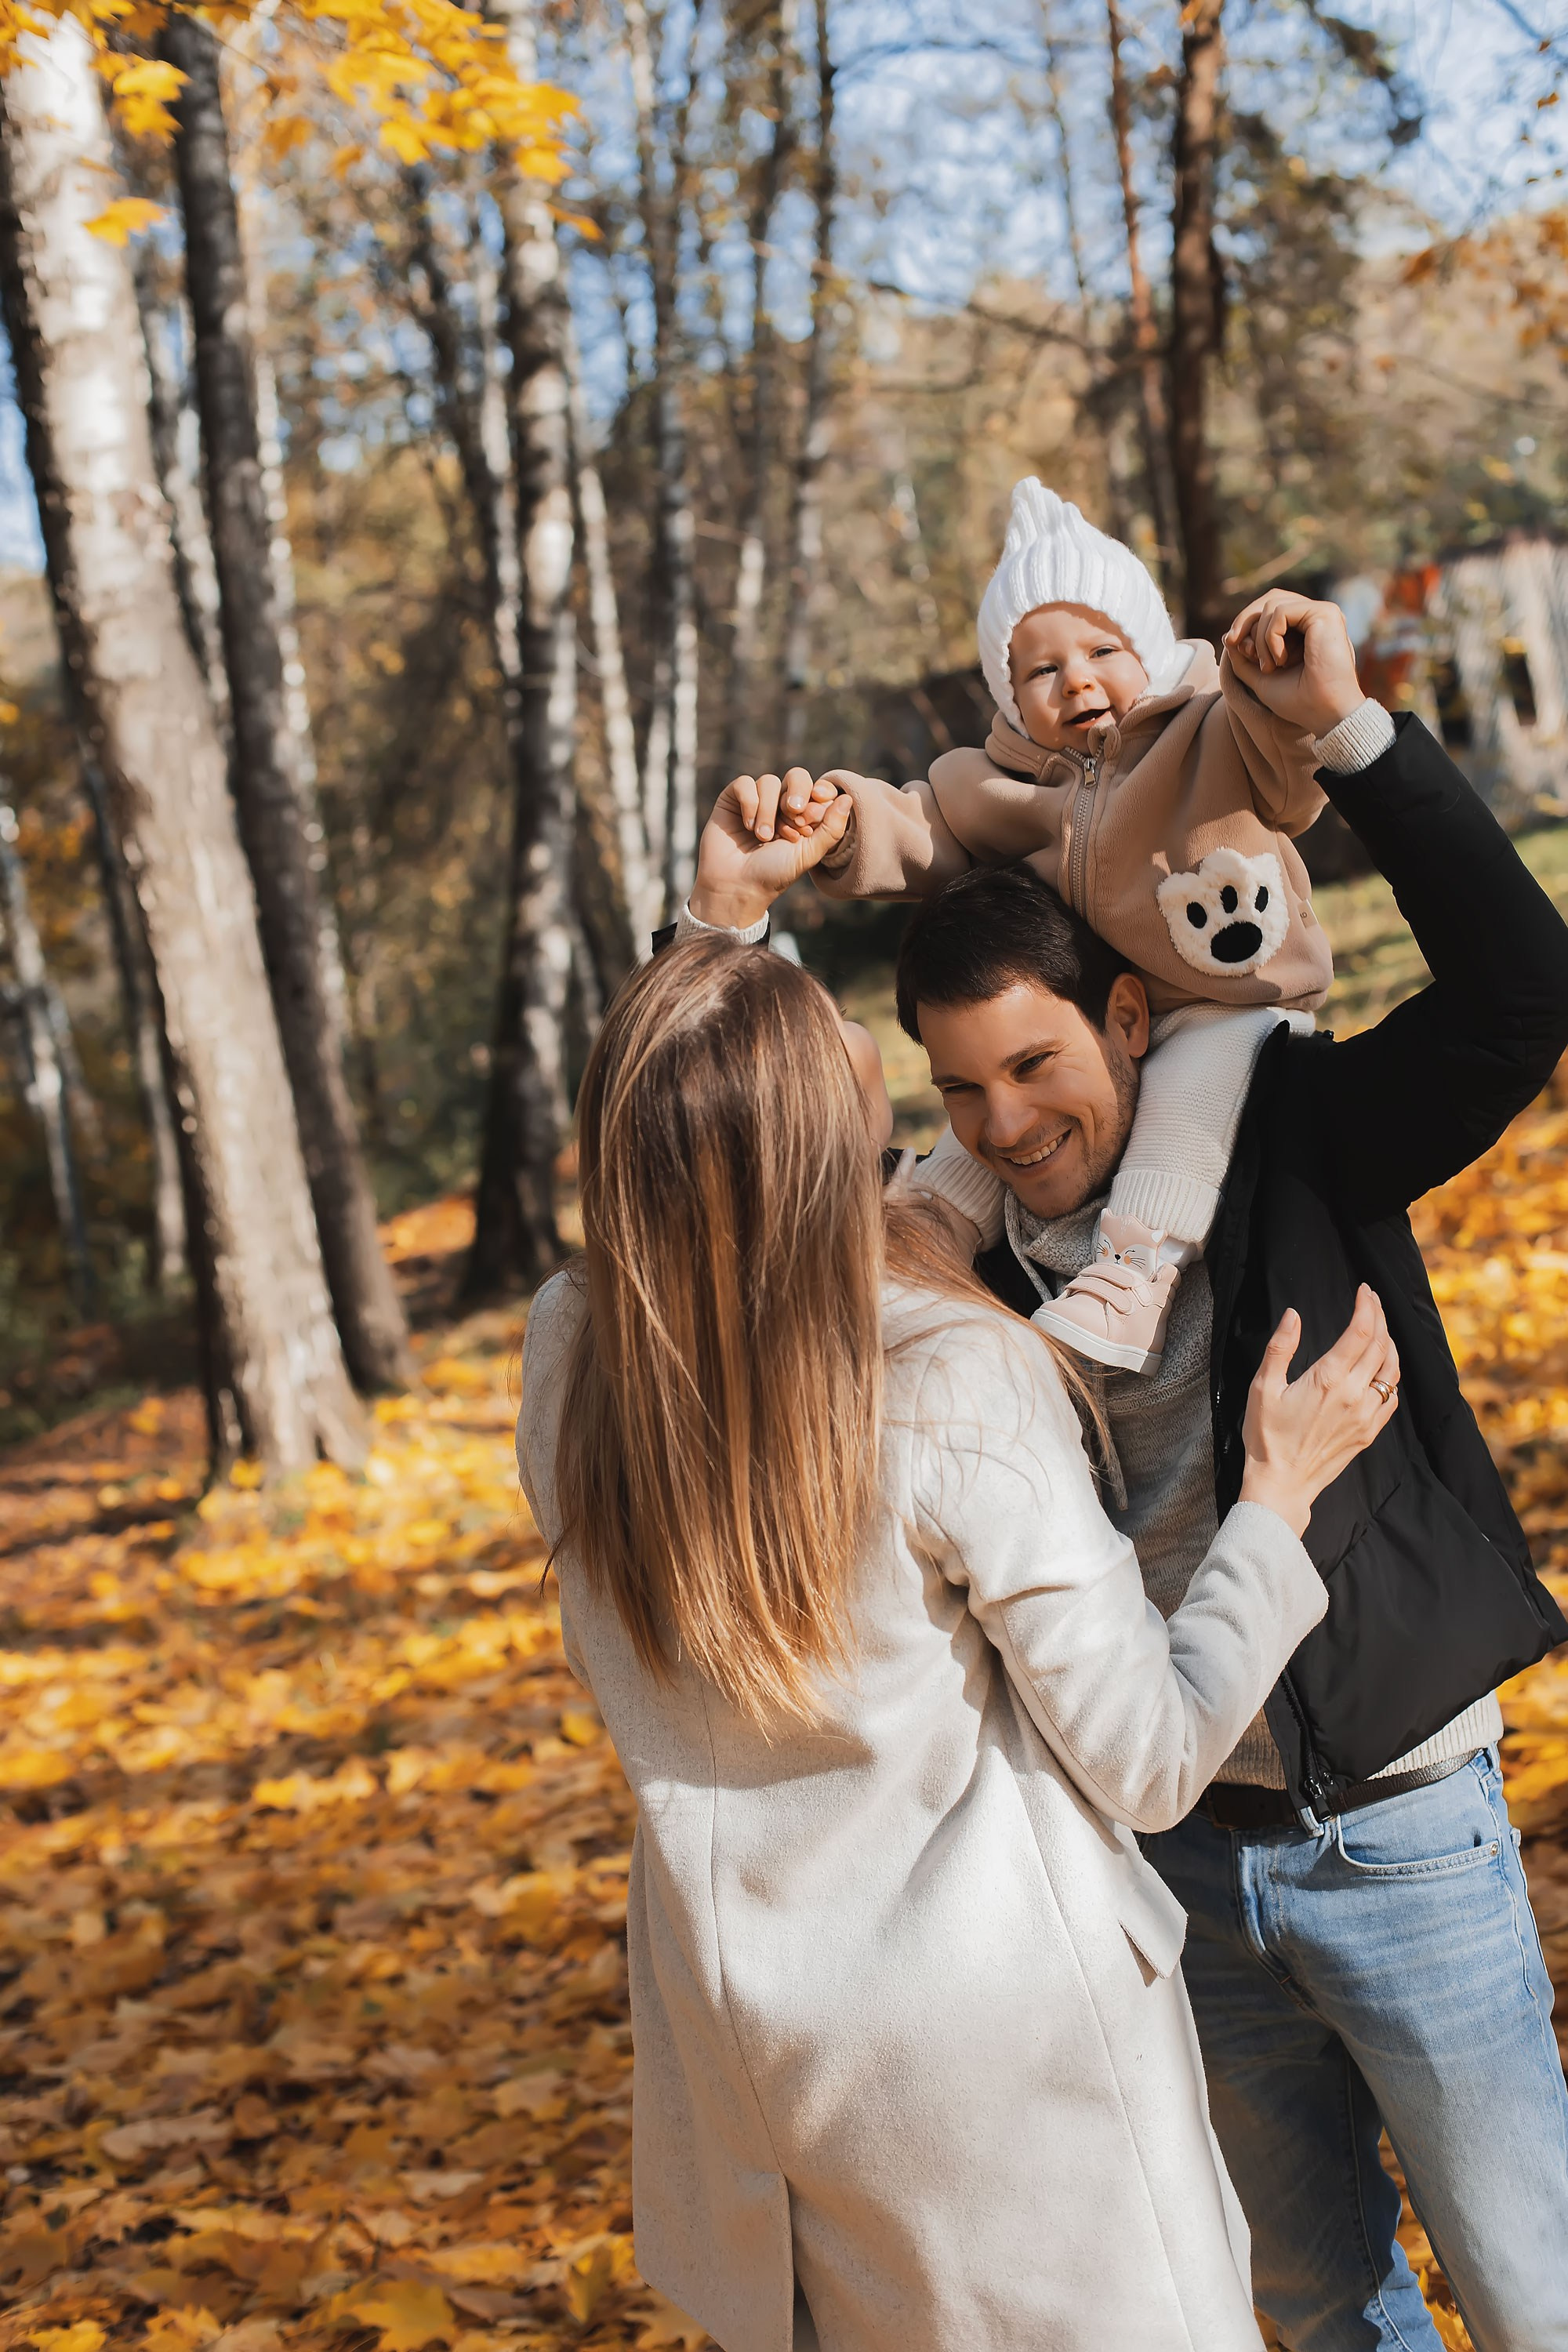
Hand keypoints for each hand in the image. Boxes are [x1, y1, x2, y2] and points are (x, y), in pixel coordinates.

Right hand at [688, 771, 850, 931]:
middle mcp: (781, 804)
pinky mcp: (733, 800)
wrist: (737, 886)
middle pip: (797, 776)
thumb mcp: (809, 854)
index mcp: (804, 815)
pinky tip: (748, 827)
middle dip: (798, 792)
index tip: (812, 818)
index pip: (817, 789)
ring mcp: (758, 800)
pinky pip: (745, 784)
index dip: (818, 796)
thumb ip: (831, 829)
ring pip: (770, 782)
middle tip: (794, 813)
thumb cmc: (774, 873)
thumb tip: (847, 798)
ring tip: (764, 837)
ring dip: (770, 810)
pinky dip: (749, 804)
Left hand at [1224, 590, 1364, 738]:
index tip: (1243, 652)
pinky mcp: (1325, 613)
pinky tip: (1281, 660)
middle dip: (1246, 621)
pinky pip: (1281, 611)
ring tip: (1269, 666)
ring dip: (1259, 637)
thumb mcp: (1261, 678)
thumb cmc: (1299, 702)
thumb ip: (1244, 658)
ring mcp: (1321, 614)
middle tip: (1240, 647)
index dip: (1247, 626)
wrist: (1324, 714)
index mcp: (1304, 630)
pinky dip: (1270, 636)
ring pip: (1272, 604)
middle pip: (1270, 599)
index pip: (1268, 610)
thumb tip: (1226, 636)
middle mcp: (1314, 618)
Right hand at [1238, 1286, 1398, 1536]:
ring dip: (1389, 1344)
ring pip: (1392, 1370)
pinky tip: (1381, 1370)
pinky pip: (1391, 1397)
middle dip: (1380, 1317)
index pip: (1361, 1332)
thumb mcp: (1263, 1388)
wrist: (1282, 1484)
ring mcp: (1366, 1415)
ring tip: (1379, 1329)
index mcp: (1329, 1380)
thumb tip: (1293, 1315)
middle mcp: (1355, 1395)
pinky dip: (1391, 1376)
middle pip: (1381, 1345)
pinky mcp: (1369, 1432)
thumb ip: (1280, 1348)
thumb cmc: (1266, 1437)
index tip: (1364, 1290)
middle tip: (1372, 1301)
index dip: (1367, 1306)